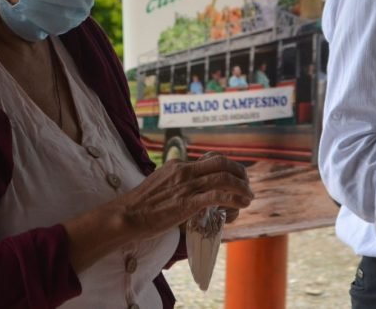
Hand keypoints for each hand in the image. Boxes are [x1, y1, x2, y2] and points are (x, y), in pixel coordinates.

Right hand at [114, 154, 252, 240]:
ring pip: (223, 178)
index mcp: (178, 165)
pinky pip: (217, 196)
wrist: (126, 215)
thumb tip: (185, 187)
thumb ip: (174, 181)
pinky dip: (234, 198)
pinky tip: (241, 204)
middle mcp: (184, 171)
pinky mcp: (187, 203)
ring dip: (242, 187)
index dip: (228, 167)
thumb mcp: (159, 182)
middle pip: (221, 163)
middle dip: (240, 172)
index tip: (236, 176)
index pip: (210, 159)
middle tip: (247, 184)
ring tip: (249, 196)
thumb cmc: (140, 204)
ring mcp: (186, 186)